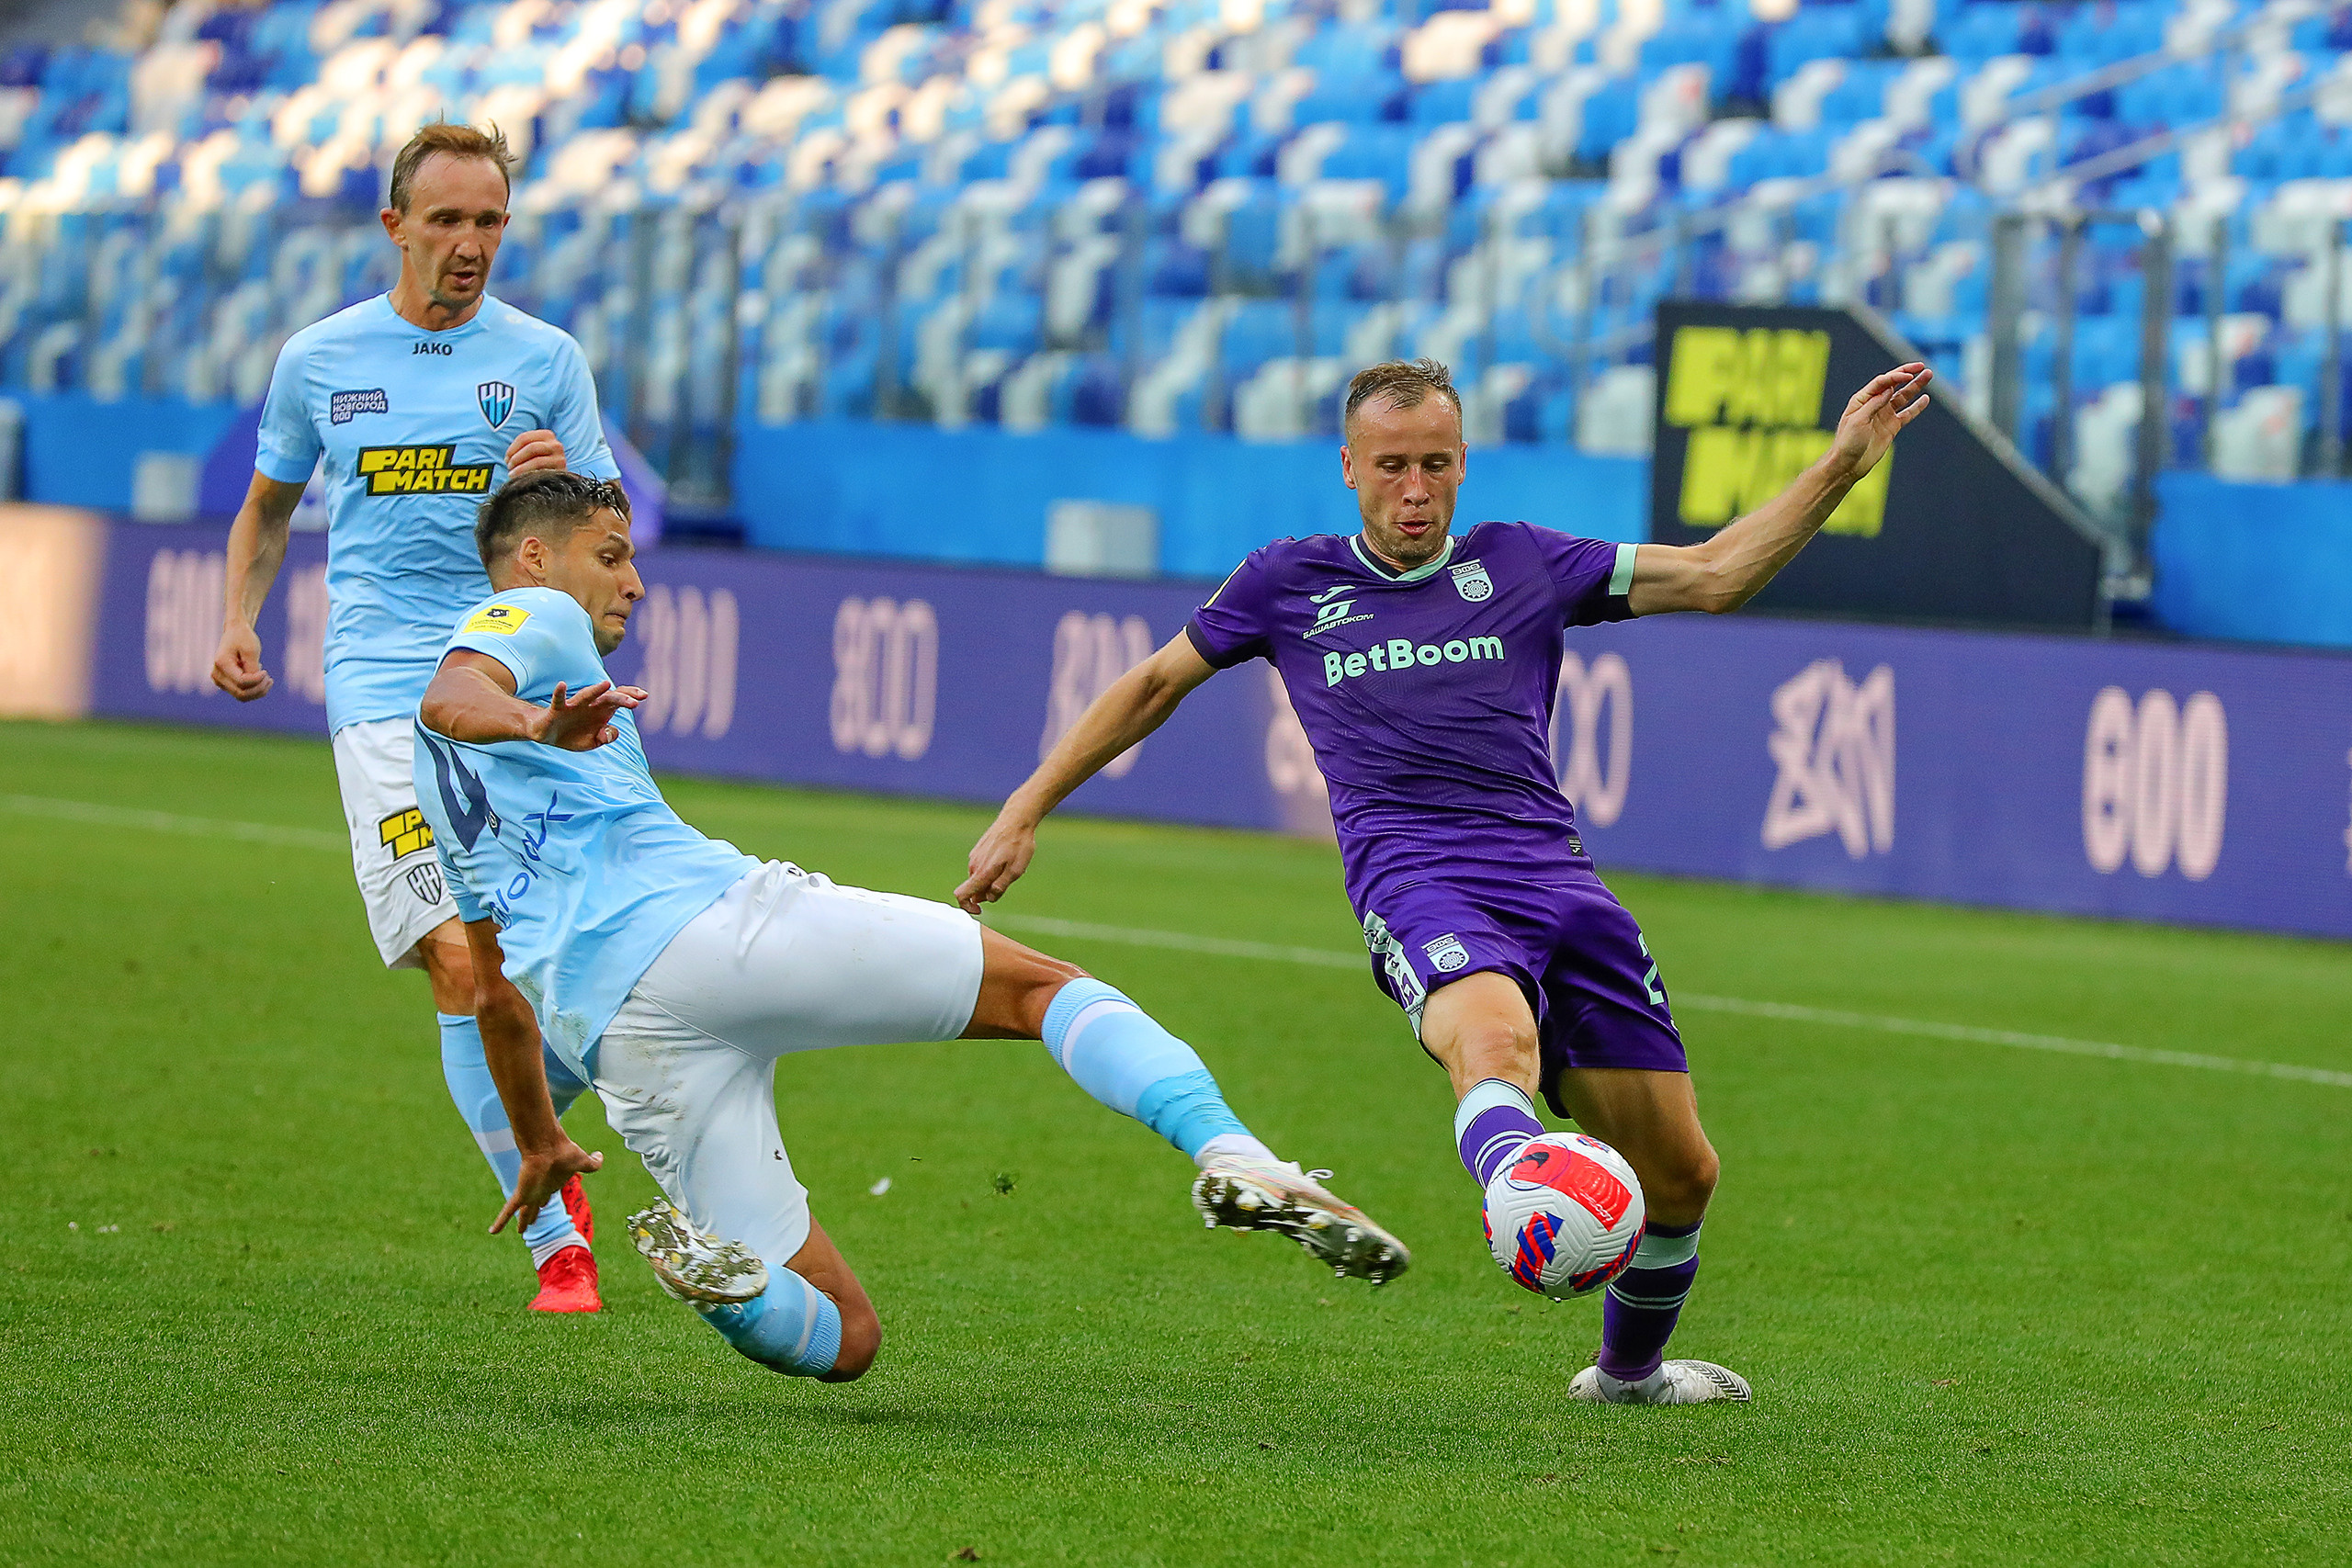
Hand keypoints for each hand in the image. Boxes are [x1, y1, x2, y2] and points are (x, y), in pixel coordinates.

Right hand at [210, 623, 272, 700]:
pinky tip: (260, 678)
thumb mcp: (251, 649)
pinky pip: (242, 694)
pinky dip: (255, 690)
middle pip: (241, 693)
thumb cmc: (244, 638)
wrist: (235, 633)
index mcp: (221, 663)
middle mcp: (217, 675)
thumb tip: (255, 684)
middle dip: (259, 689)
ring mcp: (219, 681)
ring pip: (242, 696)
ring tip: (268, 679)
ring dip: (258, 691)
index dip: (257, 680)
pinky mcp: (225, 684)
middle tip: (270, 679)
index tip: (266, 672)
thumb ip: (253, 667)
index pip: (242, 682)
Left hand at [491, 1136, 603, 1234]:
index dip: (546, 1199)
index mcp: (553, 1182)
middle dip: (535, 1213)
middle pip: (537, 1204)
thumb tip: (600, 1156)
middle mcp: (540, 1188)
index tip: (544, 1203)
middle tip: (532, 1221)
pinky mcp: (521, 1194)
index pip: (549, 1193)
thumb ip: (593, 1163)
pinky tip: (492, 1231)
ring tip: (520, 1231)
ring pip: (525, 1212)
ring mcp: (530, 1193)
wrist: (548, 1147)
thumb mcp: (582, 1161)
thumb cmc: (564, 1152)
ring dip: (522, 1221)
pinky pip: (508, 1211)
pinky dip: (500, 1222)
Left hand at [504, 428, 567, 477]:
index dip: (512, 449)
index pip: (524, 437)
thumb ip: (523, 448)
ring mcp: (560, 457)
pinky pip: (542, 471)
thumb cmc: (540, 465)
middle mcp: (556, 444)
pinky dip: (529, 474)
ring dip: (521, 468)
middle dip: (517, 458)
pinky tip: (522, 479)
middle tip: (510, 467)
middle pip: (531, 447)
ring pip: (537, 460)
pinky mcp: (561, 470)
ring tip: (513, 474)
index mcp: (547, 435)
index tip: (506, 459)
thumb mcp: (533, 452)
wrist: (557, 479)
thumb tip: (507, 458)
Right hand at [526, 680, 647, 750]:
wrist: (547, 734)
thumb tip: (614, 732)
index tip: (644, 696)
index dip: (630, 696)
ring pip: (586, 695)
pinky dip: (560, 692)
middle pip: (608, 698)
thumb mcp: (593, 741)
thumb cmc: (573, 734)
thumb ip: (606, 737)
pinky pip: (559, 699)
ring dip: (596, 690)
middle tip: (636, 701)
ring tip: (606, 684)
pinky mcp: (558, 709)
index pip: (618, 700)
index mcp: (601, 711)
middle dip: (622, 698)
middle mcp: (590, 705)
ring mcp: (574, 705)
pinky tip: (561, 684)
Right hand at [955, 810, 1038, 914]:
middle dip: (986, 893)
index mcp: (982, 873)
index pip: (962, 895)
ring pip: (979, 878)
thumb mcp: (1016, 871)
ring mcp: (975, 856)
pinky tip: (1006, 859)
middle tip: (1007, 883)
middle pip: (974, 889)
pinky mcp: (978, 850)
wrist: (1017, 820)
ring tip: (1010, 868)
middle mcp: (974, 865)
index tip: (980, 910)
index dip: (967, 907)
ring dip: (990, 880)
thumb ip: (1000, 887)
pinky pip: (981, 867)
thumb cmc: (1019, 846)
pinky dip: (990, 870)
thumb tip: (988, 898)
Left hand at [1825, 363, 1931, 483]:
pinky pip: (1907, 414)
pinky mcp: (1891, 427)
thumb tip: (1889, 389)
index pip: (1882, 382)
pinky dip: (1916, 407)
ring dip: (1915, 386)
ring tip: (1928, 376)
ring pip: (1903, 397)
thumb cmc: (1847, 442)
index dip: (1895, 376)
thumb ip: (1874, 404)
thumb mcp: (1857, 421)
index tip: (1909, 375)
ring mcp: (1884, 415)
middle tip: (1922, 366)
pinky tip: (1926, 399)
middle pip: (1893, 385)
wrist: (1848, 464)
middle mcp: (1874, 404)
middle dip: (1907, 374)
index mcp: (1862, 400)